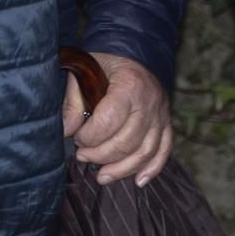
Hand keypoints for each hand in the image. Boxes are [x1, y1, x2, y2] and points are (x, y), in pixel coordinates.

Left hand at [62, 51, 172, 186]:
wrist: (132, 54)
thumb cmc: (105, 64)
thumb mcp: (84, 71)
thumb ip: (74, 100)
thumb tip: (67, 130)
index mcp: (129, 85)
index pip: (109, 121)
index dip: (89, 136)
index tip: (77, 138)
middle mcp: (150, 102)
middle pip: (127, 141)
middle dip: (101, 155)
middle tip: (83, 156)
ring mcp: (161, 114)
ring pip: (145, 152)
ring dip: (122, 169)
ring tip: (102, 176)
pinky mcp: (166, 124)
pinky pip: (163, 151)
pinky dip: (152, 169)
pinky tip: (138, 181)